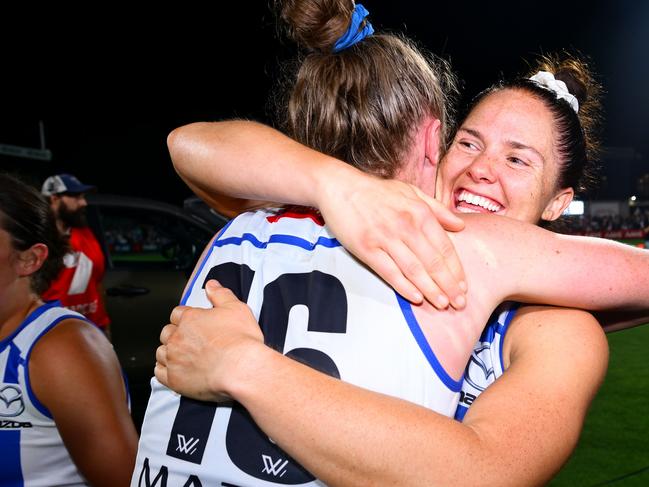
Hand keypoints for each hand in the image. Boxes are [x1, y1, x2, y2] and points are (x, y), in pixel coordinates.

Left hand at [155, 280, 264, 400]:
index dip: (185, 317)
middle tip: (189, 339)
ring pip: (160, 352)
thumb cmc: (240, 341)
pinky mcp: (174, 379)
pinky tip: (173, 370)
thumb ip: (221, 294)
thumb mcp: (236, 308)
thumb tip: (211, 285)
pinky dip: (164, 371)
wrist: (241, 368)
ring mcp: (174, 359)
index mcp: (190, 319)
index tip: (192, 322)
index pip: (177, 313)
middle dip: (175, 334)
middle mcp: (178, 337)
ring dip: (168, 352)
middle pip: (167, 332)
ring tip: (181, 355)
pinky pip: (159, 373)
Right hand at [318, 171, 466, 308]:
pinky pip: (389, 271)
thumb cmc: (376, 191)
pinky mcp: (366, 248)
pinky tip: (416, 298)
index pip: (444, 247)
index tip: (464, 286)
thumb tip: (460, 226)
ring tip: (442, 304)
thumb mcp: (411, 192)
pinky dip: (404, 286)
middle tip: (459, 303)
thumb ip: (437, 209)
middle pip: (433, 262)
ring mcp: (385, 238)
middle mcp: (405, 226)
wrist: (340, 187)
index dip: (456, 269)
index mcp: (419, 212)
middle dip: (448, 285)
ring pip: (414, 269)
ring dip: (430, 290)